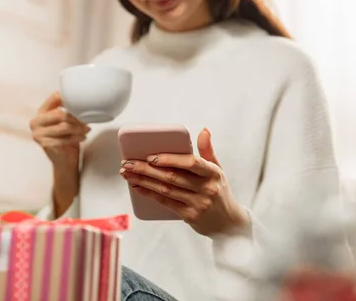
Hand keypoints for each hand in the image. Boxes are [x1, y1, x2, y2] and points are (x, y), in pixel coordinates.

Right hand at [30, 92, 89, 216]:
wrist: (65, 161)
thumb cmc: (68, 139)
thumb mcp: (68, 122)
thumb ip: (70, 111)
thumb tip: (85, 100)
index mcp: (41, 112)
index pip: (54, 98)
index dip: (69, 99)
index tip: (81, 103)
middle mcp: (36, 122)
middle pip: (59, 114)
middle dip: (75, 117)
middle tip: (86, 121)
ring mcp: (38, 134)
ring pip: (63, 126)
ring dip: (78, 128)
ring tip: (87, 130)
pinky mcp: (44, 144)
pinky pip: (64, 138)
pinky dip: (76, 138)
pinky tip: (83, 138)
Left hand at [119, 128, 249, 236]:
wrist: (228, 224)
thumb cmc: (219, 192)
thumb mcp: (218, 170)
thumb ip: (208, 150)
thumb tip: (203, 130)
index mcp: (213, 173)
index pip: (191, 162)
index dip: (170, 159)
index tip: (151, 156)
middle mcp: (206, 188)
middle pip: (171, 176)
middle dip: (146, 168)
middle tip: (128, 162)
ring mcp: (197, 203)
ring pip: (165, 189)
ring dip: (143, 180)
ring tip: (127, 173)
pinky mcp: (189, 215)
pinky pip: (165, 202)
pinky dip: (149, 193)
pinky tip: (137, 186)